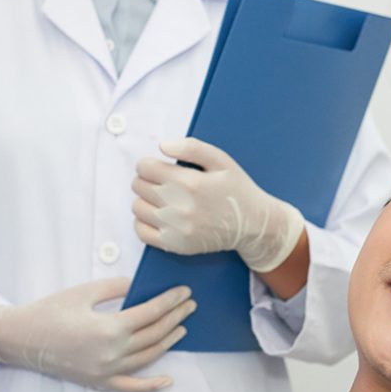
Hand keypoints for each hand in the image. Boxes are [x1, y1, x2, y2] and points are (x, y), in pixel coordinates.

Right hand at [0, 278, 194, 391]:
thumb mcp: (84, 292)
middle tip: (190, 304)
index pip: (151, 313)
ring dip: (168, 342)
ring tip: (182, 327)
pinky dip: (150, 386)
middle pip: (154, 334)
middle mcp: (112, 353)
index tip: (184, 291)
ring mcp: (107, 371)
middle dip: (175, 317)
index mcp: (109, 328)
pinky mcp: (99, 382)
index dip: (170, 301)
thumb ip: (116, 288)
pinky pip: (130, 387)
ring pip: (148, 358)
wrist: (22, 339)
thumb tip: (139, 287)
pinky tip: (167, 380)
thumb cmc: (51, 311)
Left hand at [131, 137, 304, 273]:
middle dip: (146, 179)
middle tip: (161, 181)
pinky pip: (141, 231)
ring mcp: (176, 229)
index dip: (148, 163)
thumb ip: (192, 148)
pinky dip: (143, 221)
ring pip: (137, 207)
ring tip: (161, 197)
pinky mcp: (175, 245)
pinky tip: (158, 215)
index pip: (145, 167)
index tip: (157, 166)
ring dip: (145, 199)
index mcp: (190, 183)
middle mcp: (180, 207)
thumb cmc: (236, 189)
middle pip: (138, 186)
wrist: (253, 225)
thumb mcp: (221, 161)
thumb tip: (162, 146)